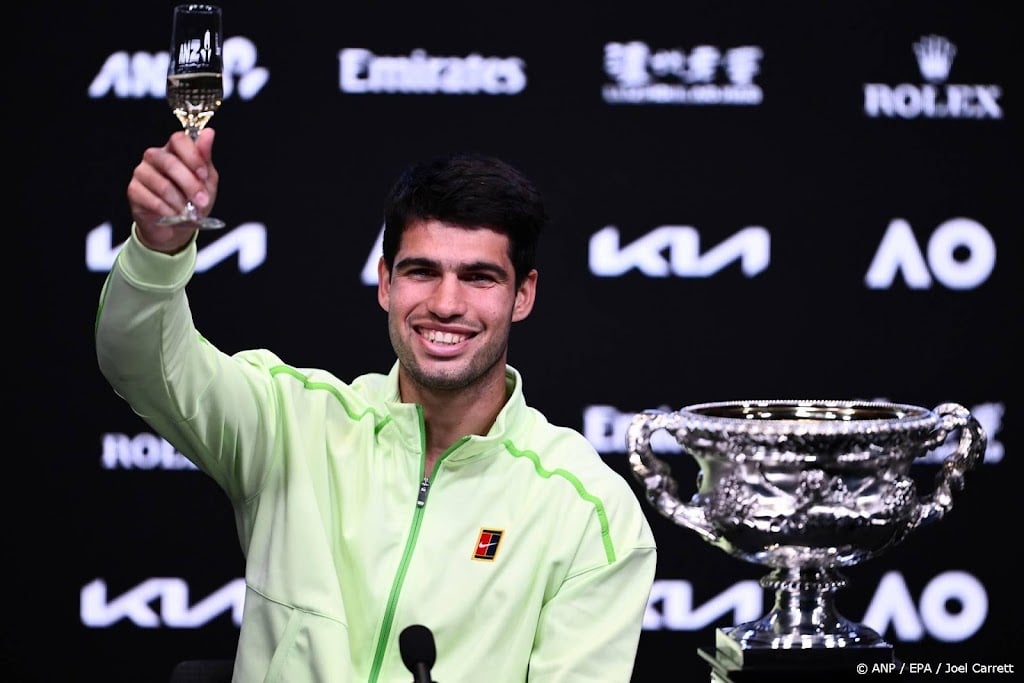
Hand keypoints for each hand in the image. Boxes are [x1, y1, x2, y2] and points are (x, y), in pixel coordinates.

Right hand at [127, 128, 219, 251]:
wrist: (176, 227)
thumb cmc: (192, 200)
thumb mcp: (206, 181)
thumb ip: (205, 158)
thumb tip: (209, 133)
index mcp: (174, 150)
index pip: (179, 139)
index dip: (192, 157)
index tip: (204, 176)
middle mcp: (155, 157)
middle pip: (170, 163)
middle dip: (190, 185)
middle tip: (202, 201)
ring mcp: (141, 172)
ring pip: (162, 184)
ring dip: (180, 202)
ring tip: (189, 212)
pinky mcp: (133, 190)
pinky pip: (151, 199)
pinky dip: (168, 210)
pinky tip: (174, 215)